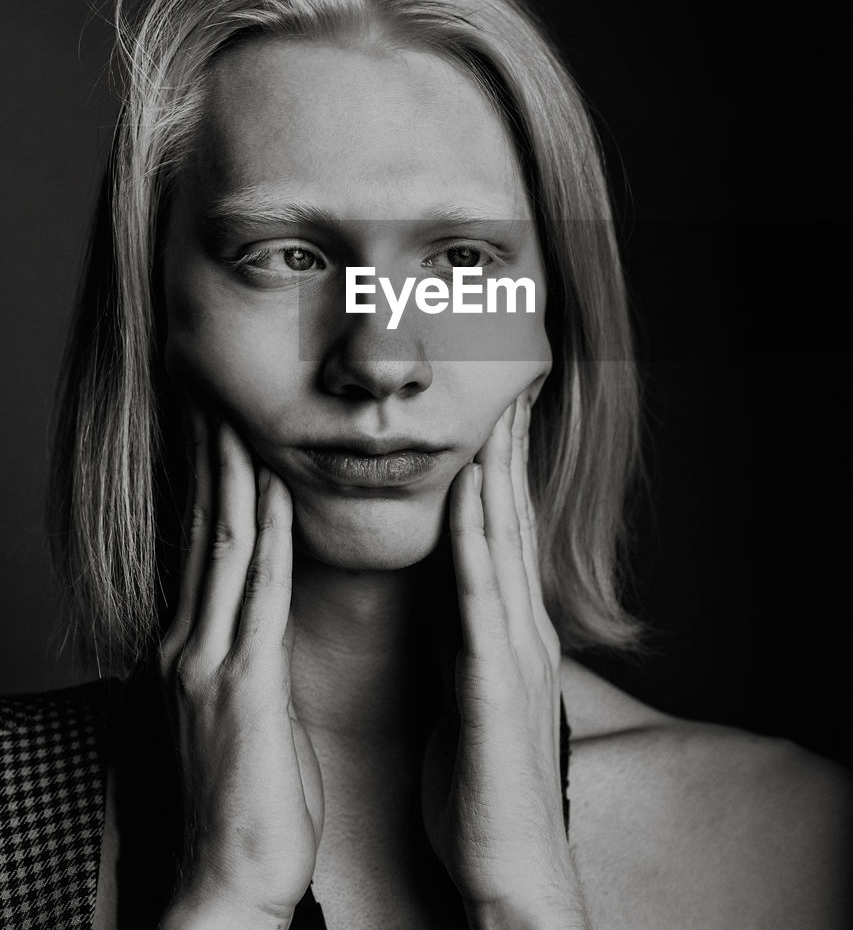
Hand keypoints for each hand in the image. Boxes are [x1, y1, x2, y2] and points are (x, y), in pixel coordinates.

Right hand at [157, 413, 322, 927]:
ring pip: (224, 546)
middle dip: (215, 457)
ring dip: (237, 474)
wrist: (228, 879)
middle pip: (205, 529)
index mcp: (193, 647)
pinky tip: (277, 491)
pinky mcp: (241, 686)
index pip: (203, 546)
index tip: (224, 426)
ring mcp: (208, 662)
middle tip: (219, 394)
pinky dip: (267, 535)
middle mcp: (190, 643)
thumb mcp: (243, 711)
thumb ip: (247, 654)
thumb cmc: (248, 799)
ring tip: (242, 414)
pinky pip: (258, 593)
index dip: (212, 481)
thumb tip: (264, 613)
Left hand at [421, 399, 589, 928]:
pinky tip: (469, 493)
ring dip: (497, 468)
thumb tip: (444, 597)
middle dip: (506, 445)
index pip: (500, 529)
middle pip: (509, 516)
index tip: (488, 406)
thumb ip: (462, 639)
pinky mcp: (496, 679)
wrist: (509, 865)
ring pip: (502, 538)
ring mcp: (514, 647)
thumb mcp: (467, 693)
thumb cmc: (479, 784)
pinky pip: (481, 595)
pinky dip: (476, 537)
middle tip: (504, 375)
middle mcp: (519, 623)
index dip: (497, 464)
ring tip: (493, 405)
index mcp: (507, 628)